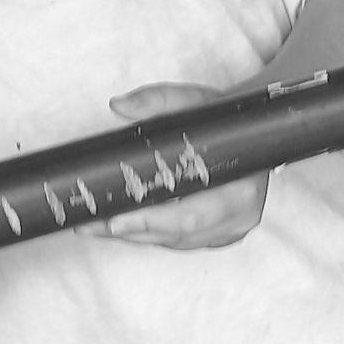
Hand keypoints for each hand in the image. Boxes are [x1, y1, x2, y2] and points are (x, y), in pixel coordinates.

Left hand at [92, 83, 270, 248]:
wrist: (250, 136)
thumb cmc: (227, 122)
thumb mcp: (194, 102)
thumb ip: (157, 100)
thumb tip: (120, 106)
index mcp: (240, 189)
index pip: (191, 216)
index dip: (152, 222)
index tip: (116, 222)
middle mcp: (239, 216)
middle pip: (178, 235)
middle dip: (132, 231)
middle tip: (92, 225)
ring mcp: (231, 230)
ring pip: (177, 242)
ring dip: (137, 236)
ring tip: (98, 227)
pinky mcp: (220, 235)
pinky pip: (182, 242)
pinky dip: (153, 236)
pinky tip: (127, 228)